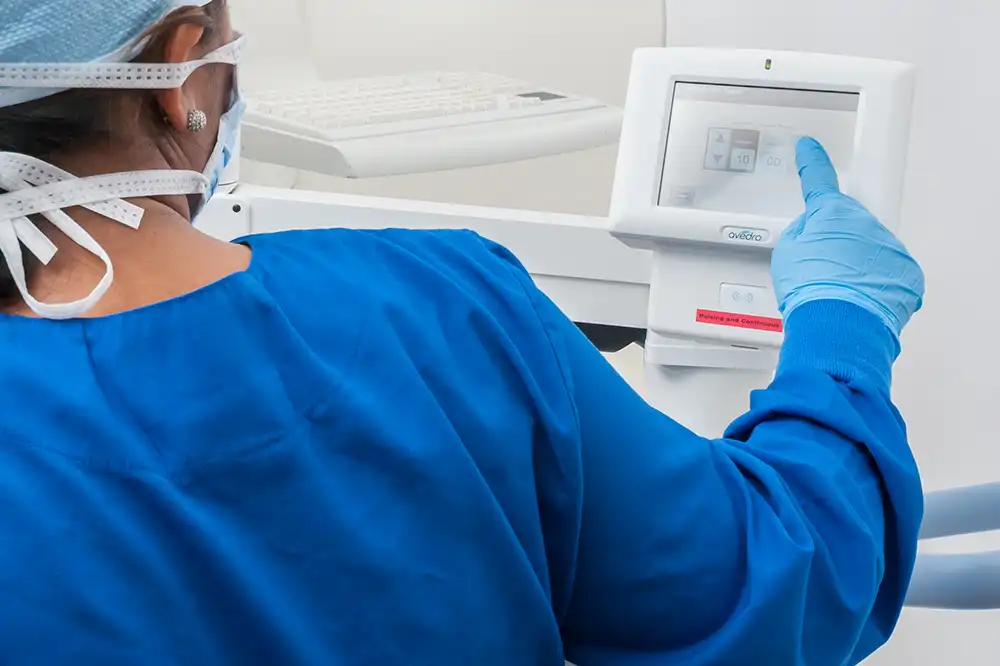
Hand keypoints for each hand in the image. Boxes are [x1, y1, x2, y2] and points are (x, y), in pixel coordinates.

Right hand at [771, 137, 923, 340]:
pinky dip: (875, 285)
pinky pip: (889, 273)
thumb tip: (810, 232)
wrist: (838, 324)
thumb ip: (799, 234)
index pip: (818, 179)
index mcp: (832, 213)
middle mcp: (865, 223)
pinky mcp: (906, 272)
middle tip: (820, 267)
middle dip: (836, 239)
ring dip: (855, 265)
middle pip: (848, 223)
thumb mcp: (785, 255)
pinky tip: (857, 298)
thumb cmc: (811, 291)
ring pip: (869, 249)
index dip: (812, 162)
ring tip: (837, 290)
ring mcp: (888, 247)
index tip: (810, 148)